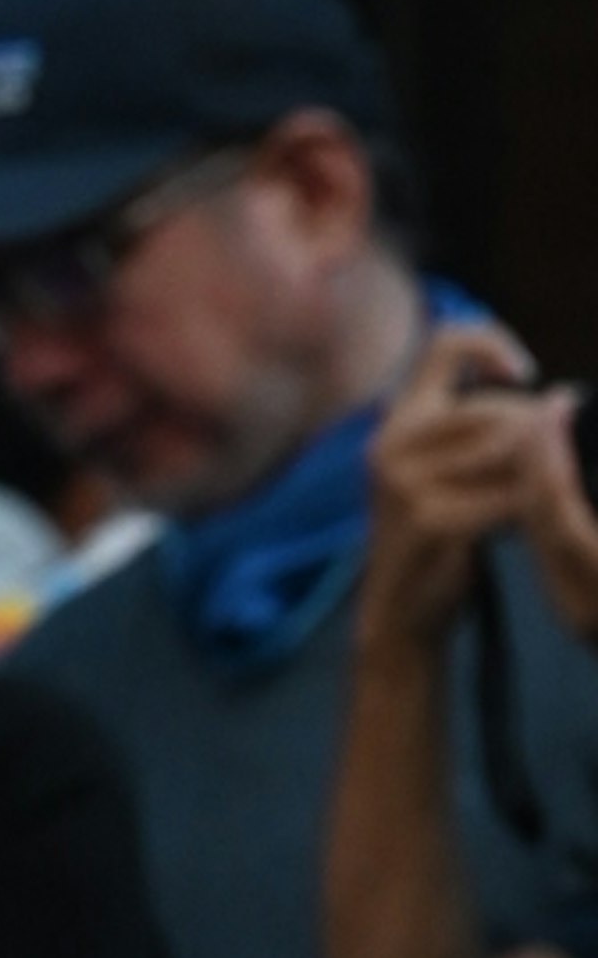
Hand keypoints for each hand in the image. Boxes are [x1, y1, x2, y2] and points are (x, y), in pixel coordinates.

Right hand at [362, 319, 578, 650]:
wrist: (402, 612)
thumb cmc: (438, 537)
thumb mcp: (446, 471)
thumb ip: (484, 428)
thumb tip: (564, 397)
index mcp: (398, 422)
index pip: (446, 344)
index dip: (493, 344)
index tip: (525, 375)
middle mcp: (392, 443)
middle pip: (498, 407)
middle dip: (535, 438)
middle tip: (536, 476)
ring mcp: (406, 482)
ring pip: (509, 448)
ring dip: (533, 476)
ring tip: (520, 506)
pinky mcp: (430, 520)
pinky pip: (510, 497)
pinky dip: (527, 511)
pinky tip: (516, 528)